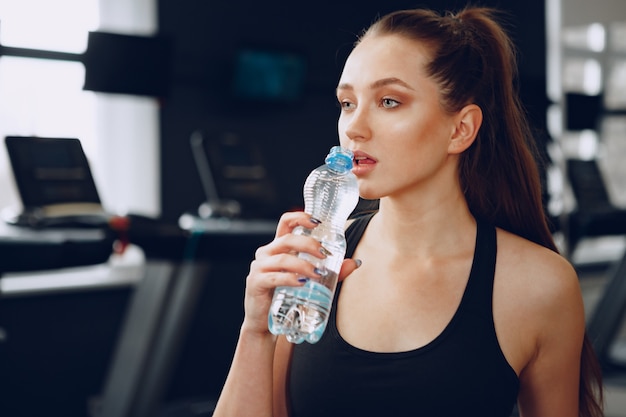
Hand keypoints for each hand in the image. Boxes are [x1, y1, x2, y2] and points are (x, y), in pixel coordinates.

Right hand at [241, 212, 358, 335]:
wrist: (265, 323)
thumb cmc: (286, 297)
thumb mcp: (309, 280)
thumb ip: (331, 271)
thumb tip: (354, 263)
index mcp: (278, 247)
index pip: (286, 223)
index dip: (300, 218)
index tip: (318, 222)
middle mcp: (266, 253)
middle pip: (286, 240)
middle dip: (308, 244)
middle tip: (324, 254)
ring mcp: (259, 268)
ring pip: (282, 259)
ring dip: (303, 265)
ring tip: (318, 274)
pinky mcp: (256, 283)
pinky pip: (274, 277)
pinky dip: (290, 279)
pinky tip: (302, 283)